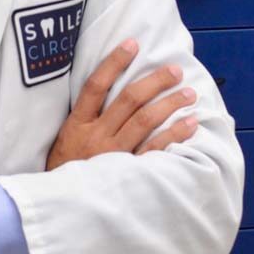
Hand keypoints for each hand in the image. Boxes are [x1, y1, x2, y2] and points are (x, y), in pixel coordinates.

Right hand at [46, 39, 198, 170]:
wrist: (64, 209)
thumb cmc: (64, 172)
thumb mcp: (63, 141)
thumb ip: (82, 120)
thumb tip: (102, 91)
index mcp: (77, 124)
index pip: (95, 85)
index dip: (114, 62)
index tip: (132, 44)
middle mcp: (97, 136)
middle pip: (129, 99)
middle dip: (154, 81)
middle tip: (174, 70)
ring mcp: (114, 154)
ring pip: (146, 121)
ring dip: (170, 103)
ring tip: (188, 92)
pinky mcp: (130, 173)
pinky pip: (157, 150)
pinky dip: (175, 134)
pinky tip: (190, 123)